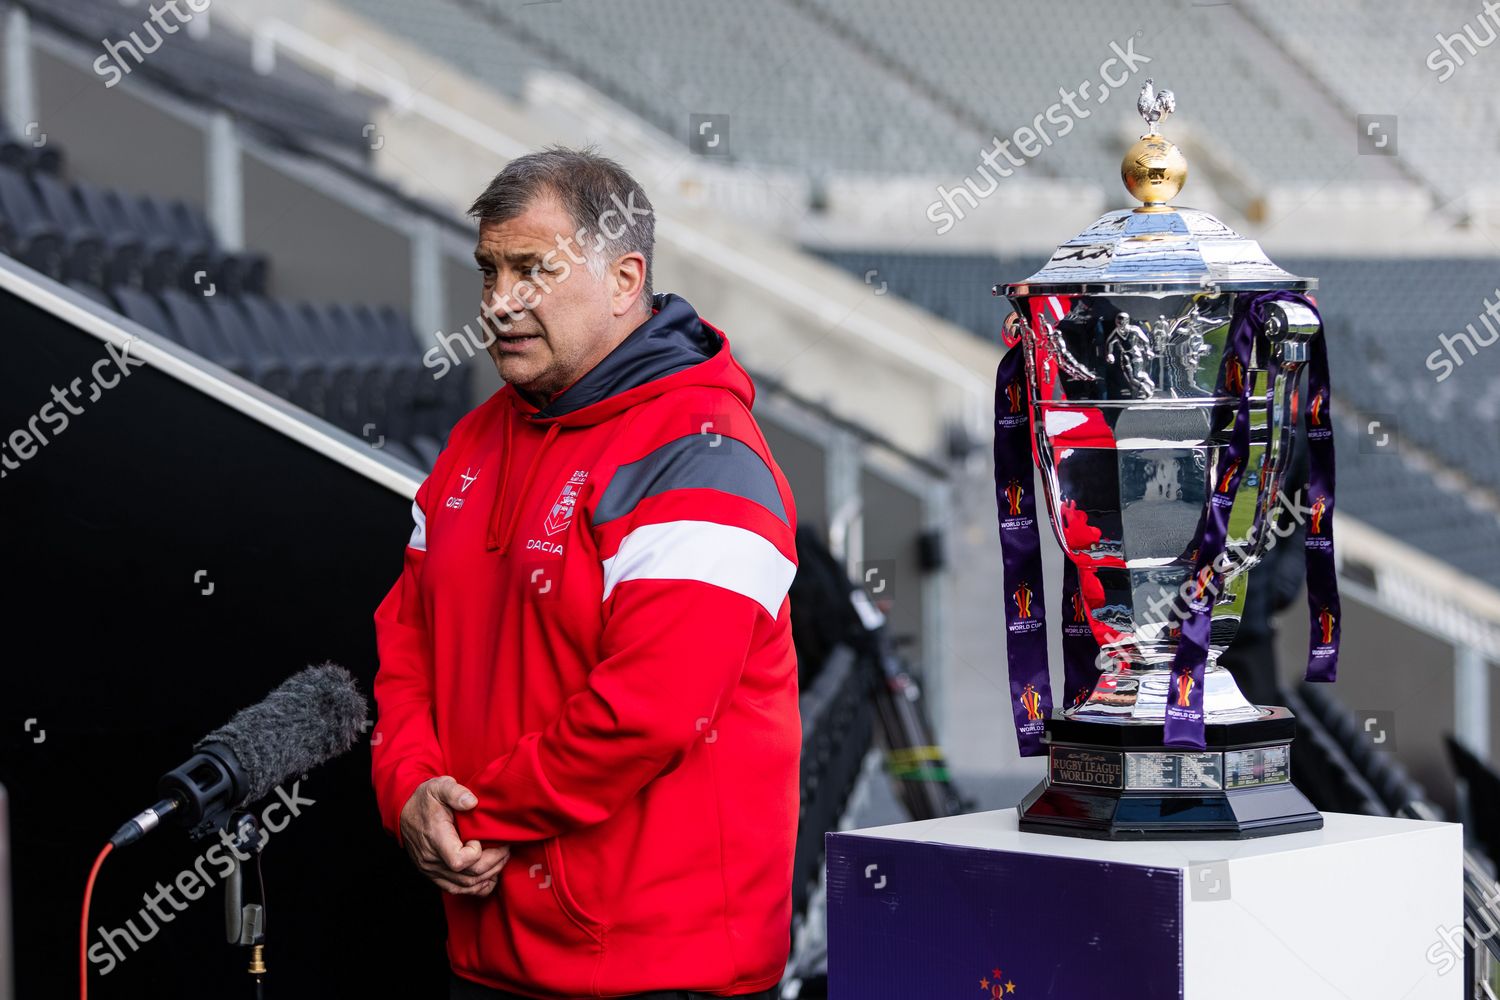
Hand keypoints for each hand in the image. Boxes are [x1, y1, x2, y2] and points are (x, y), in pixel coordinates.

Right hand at [398, 776, 509, 895]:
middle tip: (505, 848)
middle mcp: (432, 860)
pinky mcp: (434, 875)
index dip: (477, 853)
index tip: (480, 838)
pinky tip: (490, 876)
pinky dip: (477, 887)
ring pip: (466, 886)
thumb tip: (472, 802)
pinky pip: (457, 890)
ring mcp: (432, 870)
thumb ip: (455, 792)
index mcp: (435, 838)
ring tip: (501, 858)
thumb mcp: (439, 787)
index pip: (459, 861)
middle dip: (493, 862)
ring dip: (488, 875)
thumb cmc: (425, 799)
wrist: (404, 811)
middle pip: (468, 875)